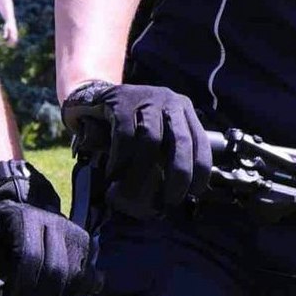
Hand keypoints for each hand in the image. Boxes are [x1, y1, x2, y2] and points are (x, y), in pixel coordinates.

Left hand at [0, 163, 93, 295]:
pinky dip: (71, 294)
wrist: (28, 208)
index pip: (30, 257)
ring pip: (74, 279)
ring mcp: (75, 235)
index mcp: (27, 218)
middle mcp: (56, 223)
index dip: (20, 288)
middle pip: (56, 271)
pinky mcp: (87, 248)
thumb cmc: (2, 224)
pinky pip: (87, 280)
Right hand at [61, 80, 211, 216]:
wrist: (94, 96)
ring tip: (135, 193)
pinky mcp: (121, 101)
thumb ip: (169, 153)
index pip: (200, 142)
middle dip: (179, 175)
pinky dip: (121, 160)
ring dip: (144, 171)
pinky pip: (124, 135)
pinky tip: (114, 175)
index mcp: (184, 110)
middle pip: (181, 141)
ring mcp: (146, 98)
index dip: (200, 171)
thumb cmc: (133, 123)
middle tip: (170, 199)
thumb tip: (178, 191)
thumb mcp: (158, 131)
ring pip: (151, 139)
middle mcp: (169, 101)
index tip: (194, 193)